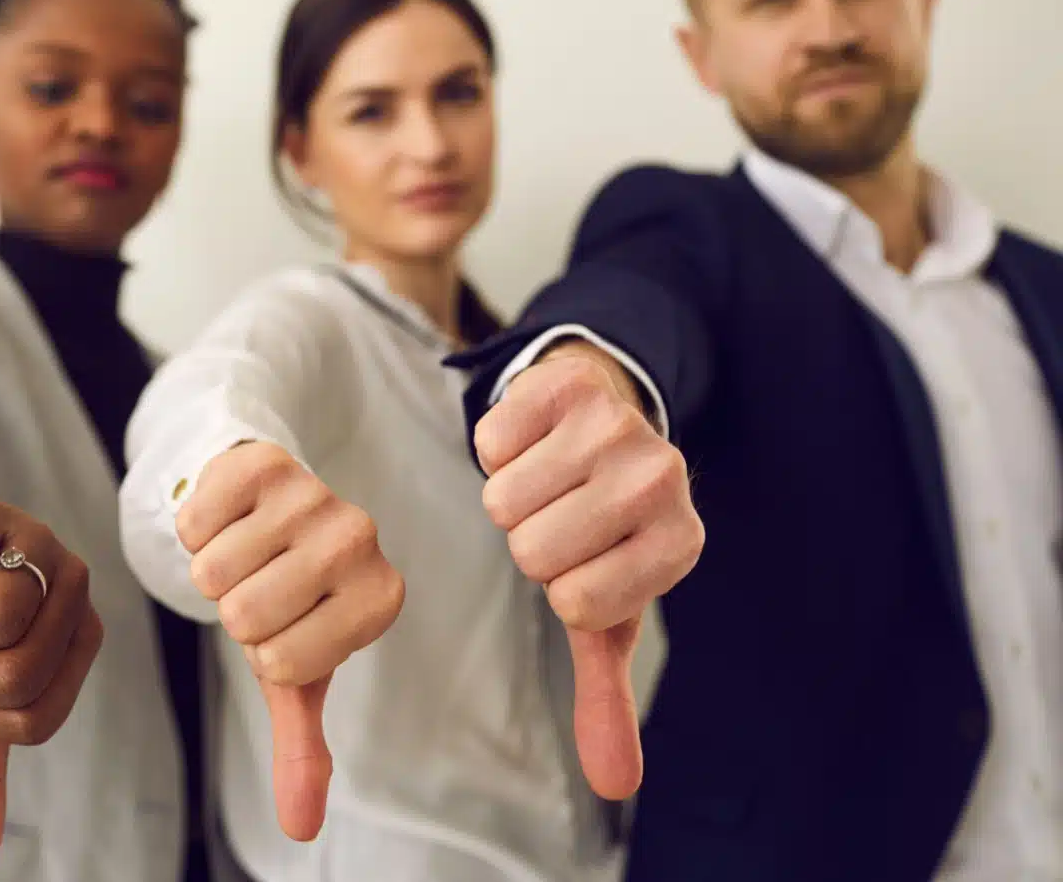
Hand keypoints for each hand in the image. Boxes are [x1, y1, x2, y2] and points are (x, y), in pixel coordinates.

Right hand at [177, 441, 403, 840]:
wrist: (271, 504)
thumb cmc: (289, 597)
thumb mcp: (295, 672)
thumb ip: (301, 747)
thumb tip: (299, 830)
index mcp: (379, 601)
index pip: (281, 661)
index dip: (264, 648)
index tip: (286, 622)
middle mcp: (360, 542)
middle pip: (244, 615)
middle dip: (234, 608)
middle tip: (260, 584)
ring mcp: (316, 494)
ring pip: (215, 569)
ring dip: (212, 567)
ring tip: (245, 551)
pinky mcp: (267, 460)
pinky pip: (195, 520)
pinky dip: (195, 526)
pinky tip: (228, 517)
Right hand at [476, 343, 702, 799]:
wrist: (606, 419)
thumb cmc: (602, 531)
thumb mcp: (607, 611)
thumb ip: (607, 696)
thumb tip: (613, 786)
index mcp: (681, 544)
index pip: (576, 601)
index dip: (560, 587)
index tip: (583, 563)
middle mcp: (663, 479)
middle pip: (534, 549)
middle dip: (529, 541)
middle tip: (559, 518)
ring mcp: (619, 425)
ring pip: (504, 497)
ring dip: (509, 495)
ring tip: (547, 481)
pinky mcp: (571, 385)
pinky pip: (490, 440)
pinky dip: (496, 448)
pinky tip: (532, 441)